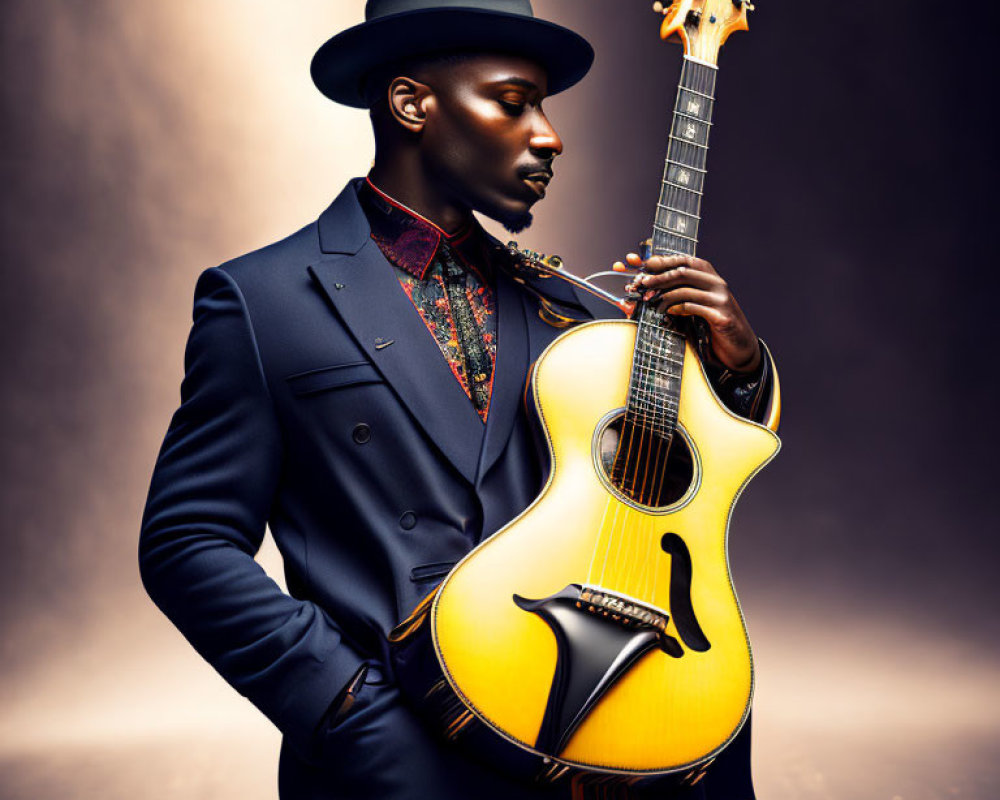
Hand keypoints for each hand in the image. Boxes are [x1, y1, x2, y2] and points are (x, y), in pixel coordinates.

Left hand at [617, 253, 760, 372]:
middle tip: (641, 283)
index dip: (661, 260)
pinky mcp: (721, 316)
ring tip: (649, 301)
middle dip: (658, 277)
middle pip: (682, 271)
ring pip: (686, 289)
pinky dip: (677, 308)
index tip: (642, 263)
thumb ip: (678, 294)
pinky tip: (667, 312)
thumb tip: (647, 288)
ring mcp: (720, 299)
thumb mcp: (696, 304)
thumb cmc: (713, 324)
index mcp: (709, 276)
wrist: (739, 346)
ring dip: (663, 295)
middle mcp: (716, 283)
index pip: (683, 260)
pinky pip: (694, 308)